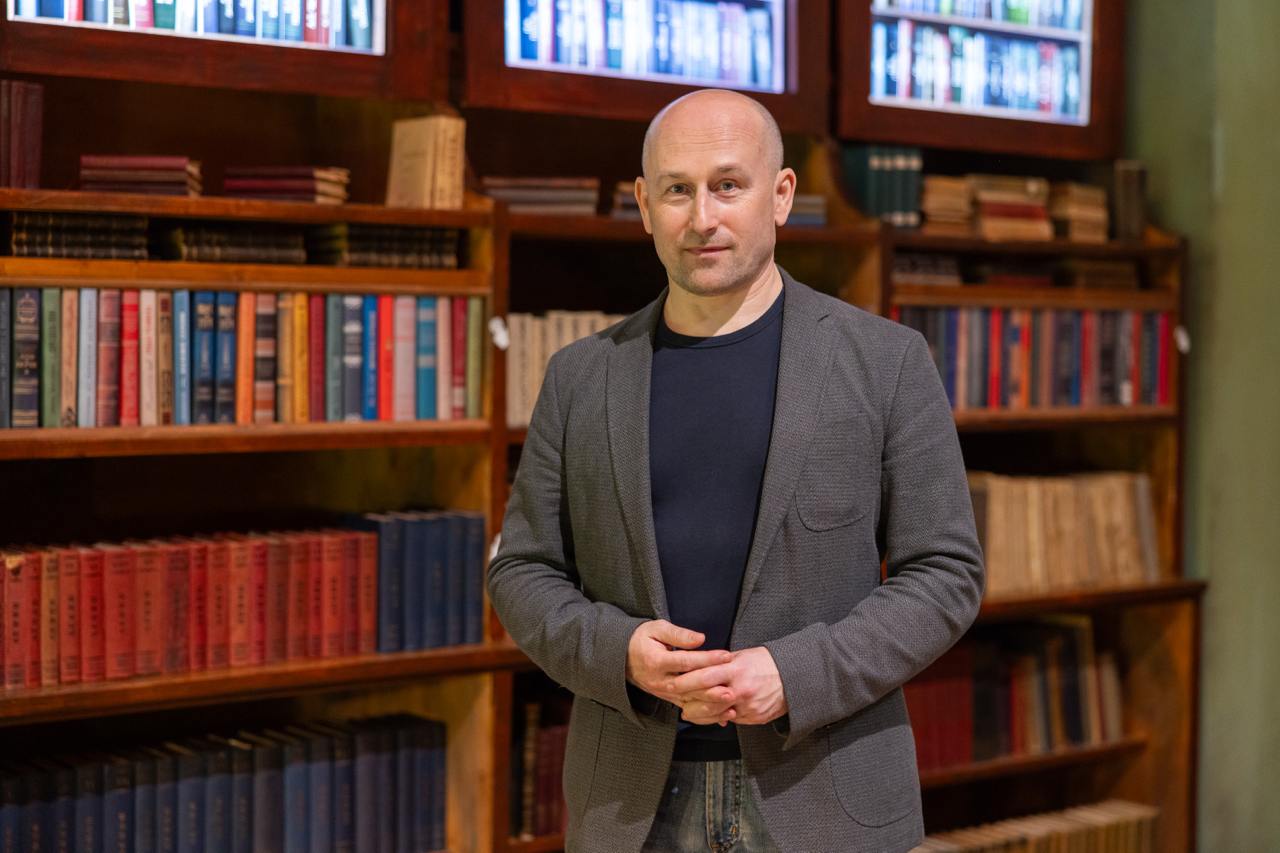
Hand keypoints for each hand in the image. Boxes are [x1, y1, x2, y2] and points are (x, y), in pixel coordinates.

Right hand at [626, 620, 733, 710]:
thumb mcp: (656, 629)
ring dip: (710, 703)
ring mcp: (663, 692)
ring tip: (730, 701)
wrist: (623, 658)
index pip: (685, 661)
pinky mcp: (668, 699)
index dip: (707, 659)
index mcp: (656, 661)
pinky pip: (688, 708)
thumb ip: (679, 634)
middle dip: (711, 687)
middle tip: (731, 686)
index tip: (726, 656)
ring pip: (689, 701)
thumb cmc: (642, 639)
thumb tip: (700, 638)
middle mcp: (659, 680)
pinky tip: (723, 713)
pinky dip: (707, 712)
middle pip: (688, 685)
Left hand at [670, 646, 788, 726]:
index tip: (671, 681)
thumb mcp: (743, 656)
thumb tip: (699, 666)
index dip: (685, 681)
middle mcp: (741, 689)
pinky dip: (717, 718)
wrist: (795, 678)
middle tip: (674, 697)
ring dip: (699, 713)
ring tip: (688, 710)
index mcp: (736, 670)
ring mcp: (748, 707)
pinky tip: (709, 714)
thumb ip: (721, 663)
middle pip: (706, 699)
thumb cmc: (767, 663)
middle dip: (687, 700)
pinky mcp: (754, 718)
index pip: (704, 676)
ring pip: (715, 715)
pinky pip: (730, 720)